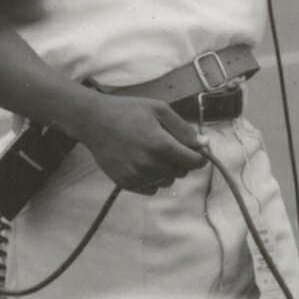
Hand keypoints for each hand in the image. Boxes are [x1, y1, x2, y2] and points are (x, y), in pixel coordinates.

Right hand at [79, 92, 207, 194]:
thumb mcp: (160, 110)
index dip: (200, 156)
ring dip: (167, 169)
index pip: (194, 162)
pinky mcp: (126, 184)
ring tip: (152, 150)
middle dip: (181, 159)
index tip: (198, 149)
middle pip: (181, 172)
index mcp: (161, 145)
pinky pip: (152, 187)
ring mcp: (137, 177)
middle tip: (169, 143)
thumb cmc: (129, 111)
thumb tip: (204, 144)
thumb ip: (183, 129)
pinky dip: (153, 177)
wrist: (94, 121)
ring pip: (168, 181)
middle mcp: (149, 165)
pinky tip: (142, 160)